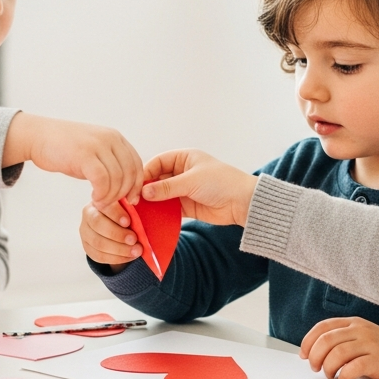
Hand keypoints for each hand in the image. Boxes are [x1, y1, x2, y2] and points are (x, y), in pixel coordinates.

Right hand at [4, 113, 142, 206]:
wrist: (39, 136)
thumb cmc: (66, 149)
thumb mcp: (94, 152)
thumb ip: (111, 164)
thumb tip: (126, 187)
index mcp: (116, 138)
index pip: (137, 164)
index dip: (137, 185)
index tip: (131, 200)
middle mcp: (110, 139)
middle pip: (130, 173)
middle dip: (124, 194)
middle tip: (112, 205)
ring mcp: (97, 145)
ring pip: (117, 178)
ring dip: (111, 196)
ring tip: (100, 203)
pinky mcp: (84, 154)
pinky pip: (102, 180)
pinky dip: (101, 193)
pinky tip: (94, 198)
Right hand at [80, 201, 140, 267]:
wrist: (116, 227)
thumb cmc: (125, 213)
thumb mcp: (129, 207)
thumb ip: (132, 207)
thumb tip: (141, 206)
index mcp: (99, 201)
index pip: (103, 205)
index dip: (115, 214)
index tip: (128, 222)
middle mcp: (88, 215)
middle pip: (98, 225)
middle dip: (118, 234)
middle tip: (134, 239)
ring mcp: (86, 233)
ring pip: (98, 243)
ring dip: (120, 249)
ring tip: (136, 251)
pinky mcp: (88, 248)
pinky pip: (100, 256)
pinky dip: (117, 258)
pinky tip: (130, 256)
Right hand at [140, 149, 256, 225]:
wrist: (243, 203)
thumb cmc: (221, 183)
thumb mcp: (192, 181)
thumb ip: (167, 187)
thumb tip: (144, 192)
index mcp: (184, 158)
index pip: (158, 162)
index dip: (146, 173)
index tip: (135, 185)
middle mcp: (183, 172)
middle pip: (158, 180)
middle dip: (147, 190)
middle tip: (135, 201)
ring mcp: (184, 190)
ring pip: (162, 195)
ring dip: (153, 203)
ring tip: (140, 212)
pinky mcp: (187, 206)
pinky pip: (169, 209)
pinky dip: (161, 214)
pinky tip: (152, 219)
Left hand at [299, 317, 378, 378]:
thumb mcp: (359, 336)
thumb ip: (340, 339)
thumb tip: (312, 352)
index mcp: (353, 323)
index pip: (323, 327)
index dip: (308, 341)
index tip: (303, 354)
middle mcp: (360, 330)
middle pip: (327, 340)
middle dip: (315, 356)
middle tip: (315, 368)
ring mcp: (370, 344)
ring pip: (338, 353)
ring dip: (328, 367)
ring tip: (329, 375)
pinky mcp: (377, 360)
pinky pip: (354, 367)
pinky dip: (344, 375)